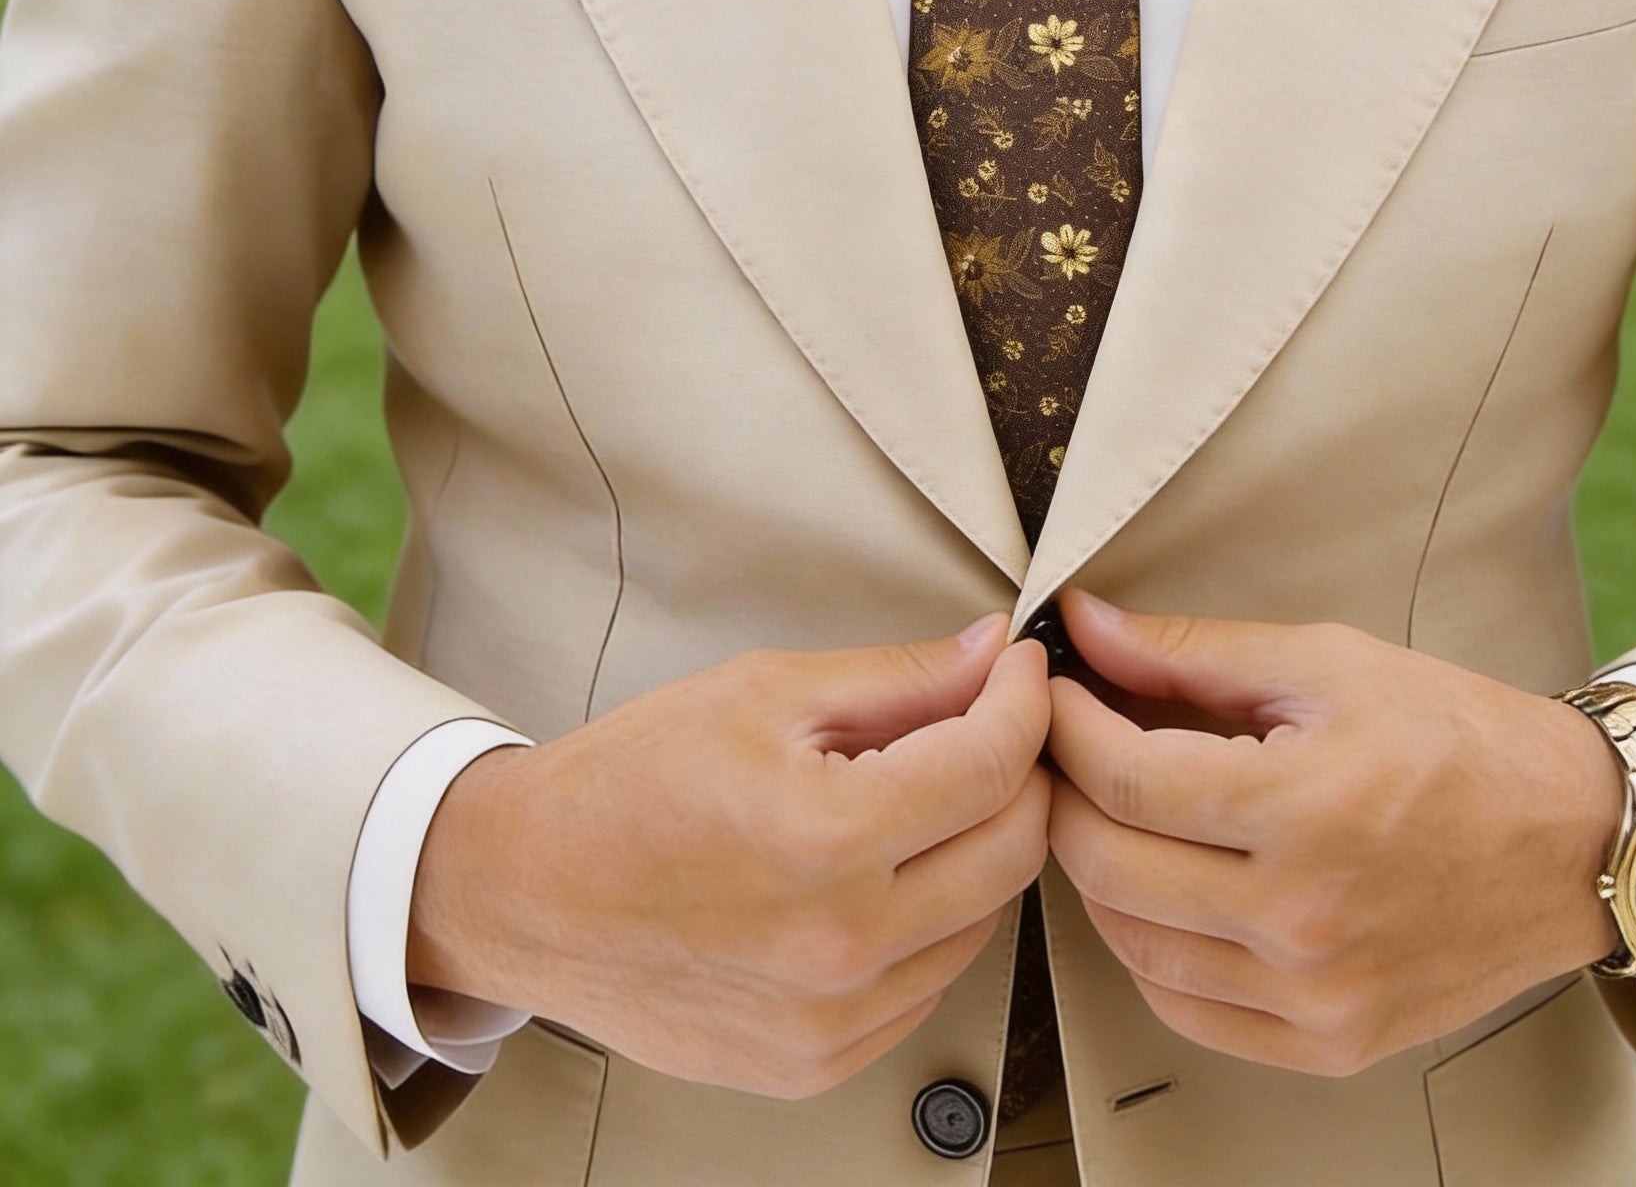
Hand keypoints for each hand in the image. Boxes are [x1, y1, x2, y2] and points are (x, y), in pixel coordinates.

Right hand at [408, 616, 1051, 1097]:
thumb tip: (990, 655)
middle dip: (1020, 771)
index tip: (1020, 672)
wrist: (526, 892)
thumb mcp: (764, 692)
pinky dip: (933, 922)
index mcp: (825, 839)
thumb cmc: (626, 787)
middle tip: (989, 724)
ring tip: (921, 797)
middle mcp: (838, 944)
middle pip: (1013, 849)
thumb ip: (897, 677)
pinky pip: (929, 984)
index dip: (1024, 701)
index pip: (993, 765)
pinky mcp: (816, 1062)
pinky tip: (883, 874)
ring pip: (985, 921)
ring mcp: (830, 1019)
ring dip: (979, 848)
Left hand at [1045, 591, 1621, 1077]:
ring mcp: (1316, 994)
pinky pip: (1187, 1009)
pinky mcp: (1329, 1043)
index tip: (1054, 692)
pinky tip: (1161, 891)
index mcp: (1306, 808)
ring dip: (1098, 873)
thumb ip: (1192, 652)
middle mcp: (1305, 917)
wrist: (1574, 840)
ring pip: (1133, 945)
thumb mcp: (1327, 664)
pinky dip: (1149, 950)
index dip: (1067, 726)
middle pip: (1110, 864)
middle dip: (1065, 793)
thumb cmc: (1459, 738)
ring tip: (1111, 812)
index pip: (1125, 778)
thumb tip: (1086, 627)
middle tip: (1066, 747)